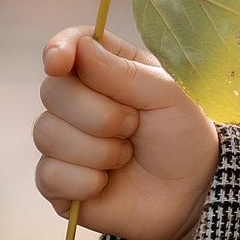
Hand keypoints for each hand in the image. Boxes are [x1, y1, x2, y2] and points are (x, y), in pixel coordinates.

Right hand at [35, 28, 218, 239]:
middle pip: (52, 91)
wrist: (192, 195)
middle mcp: (79, 100)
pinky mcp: (56, 180)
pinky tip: (106, 183)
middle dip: (98, 114)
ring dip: (97, 150)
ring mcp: (63, 140)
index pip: (71, 44)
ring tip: (127, 156)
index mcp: (109, 68)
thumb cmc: (184, 138)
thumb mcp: (169, 97)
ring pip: (47, 134)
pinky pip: (49, 174)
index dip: (59, 48)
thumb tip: (78, 49)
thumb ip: (125, 73)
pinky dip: (85, 181)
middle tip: (134, 126)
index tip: (60, 62)